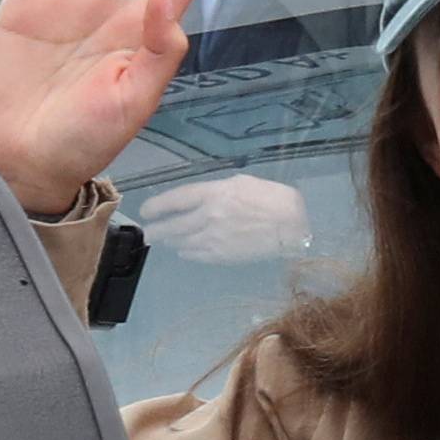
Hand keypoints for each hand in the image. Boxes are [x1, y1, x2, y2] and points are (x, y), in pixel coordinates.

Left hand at [140, 175, 310, 263]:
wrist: (293, 226)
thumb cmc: (272, 198)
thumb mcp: (242, 183)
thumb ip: (217, 192)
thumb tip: (201, 200)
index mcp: (214, 193)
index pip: (175, 200)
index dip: (157, 206)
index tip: (146, 211)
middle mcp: (209, 216)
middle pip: (173, 225)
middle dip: (157, 229)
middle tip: (149, 232)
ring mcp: (214, 238)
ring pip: (182, 242)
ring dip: (171, 242)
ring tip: (165, 241)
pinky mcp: (223, 256)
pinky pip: (197, 255)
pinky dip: (188, 253)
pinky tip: (184, 251)